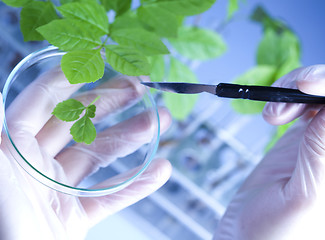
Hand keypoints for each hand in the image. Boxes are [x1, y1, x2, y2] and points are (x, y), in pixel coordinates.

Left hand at [0, 68, 171, 239]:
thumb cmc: (7, 227)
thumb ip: (1, 137)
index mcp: (13, 150)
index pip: (41, 103)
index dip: (68, 79)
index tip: (97, 61)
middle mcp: (36, 164)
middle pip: (79, 124)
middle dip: (112, 103)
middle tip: (141, 88)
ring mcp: (58, 189)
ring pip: (101, 156)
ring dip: (133, 138)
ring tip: (161, 121)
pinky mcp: (75, 215)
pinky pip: (110, 195)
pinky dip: (137, 184)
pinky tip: (161, 169)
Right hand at [214, 65, 324, 239]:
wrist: (248, 239)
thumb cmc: (280, 232)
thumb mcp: (306, 194)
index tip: (307, 86)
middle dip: (319, 84)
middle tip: (290, 90)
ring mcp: (324, 141)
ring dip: (296, 91)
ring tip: (272, 114)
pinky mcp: (301, 138)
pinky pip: (304, 105)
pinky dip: (286, 99)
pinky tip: (273, 114)